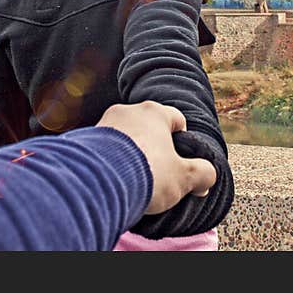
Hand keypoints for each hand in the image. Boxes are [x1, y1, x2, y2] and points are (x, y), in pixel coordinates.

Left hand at [97, 101, 216, 214]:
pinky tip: (114, 180)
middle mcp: (128, 111)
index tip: (181, 160)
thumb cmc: (146, 173)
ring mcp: (104, 123)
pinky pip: (104, 149)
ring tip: (133, 180)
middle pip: (149, 128)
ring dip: (130, 154)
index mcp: (155, 112)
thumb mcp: (184, 177)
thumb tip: (207, 176)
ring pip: (125, 138)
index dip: (183, 140)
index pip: (177, 119)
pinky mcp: (85, 139)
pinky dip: (110, 161)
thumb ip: (203, 173)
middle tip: (158, 174)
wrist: (98, 181)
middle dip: (154, 148)